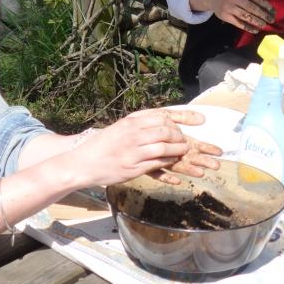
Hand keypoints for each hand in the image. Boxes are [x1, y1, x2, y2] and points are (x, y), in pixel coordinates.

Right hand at [73, 109, 220, 186]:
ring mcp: (133, 151)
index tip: (200, 120)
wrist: (82, 162)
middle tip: (184, 141)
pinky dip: (168, 162)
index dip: (184, 118)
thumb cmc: (103, 145)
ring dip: (177, 150)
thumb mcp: (121, 127)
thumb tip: (164, 120)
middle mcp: (133, 134)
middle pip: (166, 130)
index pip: (164, 115)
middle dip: (180, 136)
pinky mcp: (133, 167)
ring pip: (163, 147)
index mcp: (131, 121)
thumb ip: (141, 123)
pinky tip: (172, 161)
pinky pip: (157, 163)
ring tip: (182, 151)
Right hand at [201, 0, 274, 34]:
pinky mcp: (225, 16)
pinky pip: (238, 23)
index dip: (266, 5)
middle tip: (271, 20)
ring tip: (264, 25)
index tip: (273, 11)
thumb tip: (267, 8)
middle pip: (252, 7)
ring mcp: (229, 7)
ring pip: (245, 16)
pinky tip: (255, 30)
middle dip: (263, 14)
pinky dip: (248, 27)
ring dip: (256, 21)